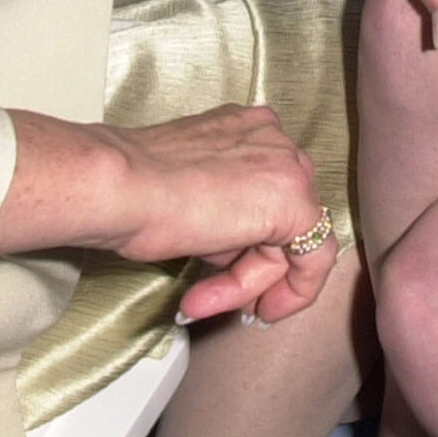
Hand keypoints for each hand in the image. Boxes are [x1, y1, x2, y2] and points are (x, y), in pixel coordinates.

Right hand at [0, 104, 336, 325]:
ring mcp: (289, 166)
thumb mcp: (191, 192)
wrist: (122, 186)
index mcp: (249, 127)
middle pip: (280, 219)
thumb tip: (230, 245)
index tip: (219, 274)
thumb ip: (221, 207)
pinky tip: (257, 309)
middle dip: (246, 267)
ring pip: (291, 241)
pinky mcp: (296, 201)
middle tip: (208, 297)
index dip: (243, 246)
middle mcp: (276, 139)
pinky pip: (315, 257)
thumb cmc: (134, 189)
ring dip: (247, 282)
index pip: (262, 196)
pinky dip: (292, 291)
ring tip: (202, 302)